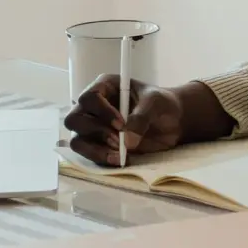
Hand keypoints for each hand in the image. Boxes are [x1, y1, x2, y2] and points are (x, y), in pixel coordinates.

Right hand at [64, 75, 183, 165]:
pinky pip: (88, 154)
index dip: (101, 112)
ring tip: (119, 154)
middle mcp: (94, 106)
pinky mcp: (99, 145)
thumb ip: (141, 118)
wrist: (172, 122)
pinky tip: (120, 160)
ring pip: (77, 140)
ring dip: (95, 149)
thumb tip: (127, 141)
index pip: (89, 97)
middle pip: (74, 119)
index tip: (121, 124)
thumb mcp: (155, 103)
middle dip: (96, 132)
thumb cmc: (161, 104)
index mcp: (105, 87)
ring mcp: (94, 127)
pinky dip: (101, 158)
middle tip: (119, 141)